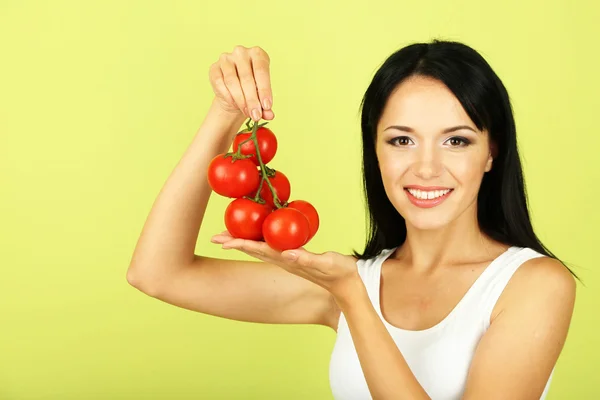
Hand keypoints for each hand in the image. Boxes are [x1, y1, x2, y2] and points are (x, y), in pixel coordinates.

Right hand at [208, 45, 274, 121]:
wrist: (235, 91)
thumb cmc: (252, 90)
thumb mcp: (262, 96)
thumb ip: (266, 106)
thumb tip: (270, 115)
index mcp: (258, 54)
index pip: (261, 71)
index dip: (265, 90)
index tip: (267, 107)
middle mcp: (241, 52)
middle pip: (247, 78)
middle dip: (252, 100)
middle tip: (256, 115)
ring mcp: (226, 59)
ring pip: (232, 81)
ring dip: (240, 100)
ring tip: (247, 113)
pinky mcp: (214, 68)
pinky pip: (220, 83)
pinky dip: (228, 97)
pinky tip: (235, 105)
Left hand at [210, 231, 360, 298]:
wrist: (347, 286)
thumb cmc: (339, 274)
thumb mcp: (326, 264)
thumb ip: (307, 260)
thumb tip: (287, 254)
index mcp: (288, 259)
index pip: (259, 249)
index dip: (240, 244)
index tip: (223, 240)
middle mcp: (284, 260)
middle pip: (253, 249)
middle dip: (234, 243)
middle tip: (215, 237)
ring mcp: (288, 259)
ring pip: (260, 248)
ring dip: (242, 241)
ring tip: (227, 236)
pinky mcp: (294, 257)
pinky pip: (271, 246)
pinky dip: (259, 239)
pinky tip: (256, 234)